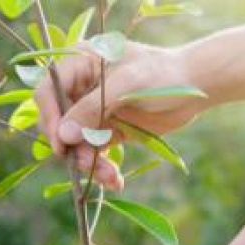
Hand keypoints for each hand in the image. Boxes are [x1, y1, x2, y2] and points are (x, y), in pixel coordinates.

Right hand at [34, 41, 208, 189]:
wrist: (196, 88)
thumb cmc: (163, 75)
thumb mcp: (127, 85)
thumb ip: (93, 108)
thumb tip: (63, 135)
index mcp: (80, 64)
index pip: (48, 92)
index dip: (51, 118)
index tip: (61, 143)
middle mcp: (81, 88)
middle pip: (59, 123)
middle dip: (73, 147)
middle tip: (89, 165)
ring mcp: (93, 111)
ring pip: (76, 144)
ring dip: (89, 163)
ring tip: (111, 177)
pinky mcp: (107, 131)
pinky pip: (95, 153)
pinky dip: (102, 169)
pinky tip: (115, 181)